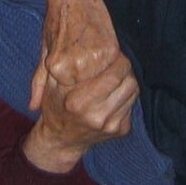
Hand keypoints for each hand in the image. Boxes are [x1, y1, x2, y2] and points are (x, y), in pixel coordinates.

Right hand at [22, 55, 138, 173]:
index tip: (113, 52)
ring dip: (127, 80)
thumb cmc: (56, 104)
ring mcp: (110, 126)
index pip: (114, 75)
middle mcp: (97, 116)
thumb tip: (84, 46)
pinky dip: (126, 95)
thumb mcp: (51, 83)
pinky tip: (114, 93)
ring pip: (133, 91)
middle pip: (129, 81)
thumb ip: (65, 66)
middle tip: (117, 61)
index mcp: (78, 102)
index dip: (117, 59)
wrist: (61, 139)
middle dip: (125, 68)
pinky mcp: (120, 131)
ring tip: (115, 76)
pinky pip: (132, 104)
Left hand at [30, 0, 125, 109]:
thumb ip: (39, 81)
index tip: (69, 77)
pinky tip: (102, 54)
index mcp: (57, 67)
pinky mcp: (112, 49)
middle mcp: (77, 65)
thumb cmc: (56, 22)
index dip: (70, 88)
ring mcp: (96, 58)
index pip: (67, 95)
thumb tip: (32, 107)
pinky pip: (112, 68)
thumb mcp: (44, 52)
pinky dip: (108, 65)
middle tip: (81, 64)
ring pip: (101, 81)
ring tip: (91, 58)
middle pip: (85, 91)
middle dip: (85, 84)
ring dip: (98, 75)